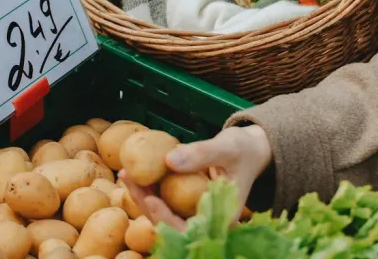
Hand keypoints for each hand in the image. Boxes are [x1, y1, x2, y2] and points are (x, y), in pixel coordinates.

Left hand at [120, 124, 272, 231]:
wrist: (250, 150)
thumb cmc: (244, 150)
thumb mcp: (228, 148)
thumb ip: (202, 154)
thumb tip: (169, 160)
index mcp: (221, 219)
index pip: (189, 230)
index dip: (166, 219)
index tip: (149, 199)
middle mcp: (206, 222)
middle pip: (170, 224)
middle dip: (146, 205)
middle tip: (128, 179)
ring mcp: (194, 214)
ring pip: (163, 214)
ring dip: (143, 196)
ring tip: (126, 173)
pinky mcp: (186, 204)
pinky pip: (164, 202)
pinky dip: (149, 189)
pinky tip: (135, 173)